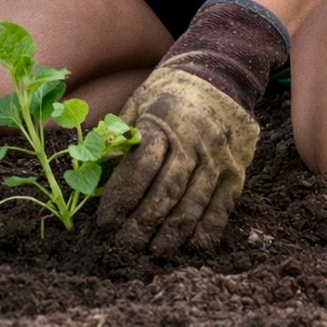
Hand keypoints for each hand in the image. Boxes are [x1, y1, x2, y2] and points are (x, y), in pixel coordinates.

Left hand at [97, 0, 288, 253]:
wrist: (220, 75)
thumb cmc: (167, 93)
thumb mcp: (139, 101)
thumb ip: (119, 135)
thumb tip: (90, 170)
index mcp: (164, 121)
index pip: (140, 166)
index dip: (122, 197)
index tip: (106, 223)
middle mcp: (194, 141)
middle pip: (166, 190)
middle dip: (143, 222)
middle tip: (125, 246)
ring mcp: (218, 158)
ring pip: (194, 202)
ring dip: (172, 233)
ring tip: (153, 252)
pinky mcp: (236, 170)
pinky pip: (222, 206)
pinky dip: (207, 229)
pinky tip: (191, 247)